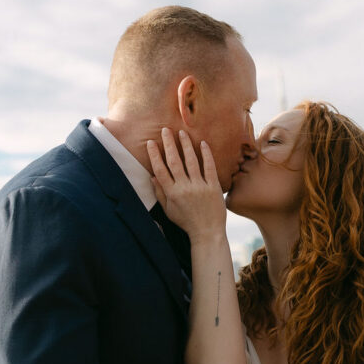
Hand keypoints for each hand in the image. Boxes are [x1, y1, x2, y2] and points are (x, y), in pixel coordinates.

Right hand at [146, 128, 225, 242]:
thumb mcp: (169, 210)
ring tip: (182, 133)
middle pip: (174, 162)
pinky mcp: (213, 187)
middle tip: (165, 130)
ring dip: (185, 145)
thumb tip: (152, 175)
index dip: (154, 155)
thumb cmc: (186, 222)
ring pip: (191, 161)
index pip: (160, 170)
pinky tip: (202, 143)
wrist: (207, 232)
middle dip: (168, 144)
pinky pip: (209, 167)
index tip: (150, 143)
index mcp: (172, 194)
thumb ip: (160, 193)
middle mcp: (184, 188)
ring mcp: (200, 187)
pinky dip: (206, 154)